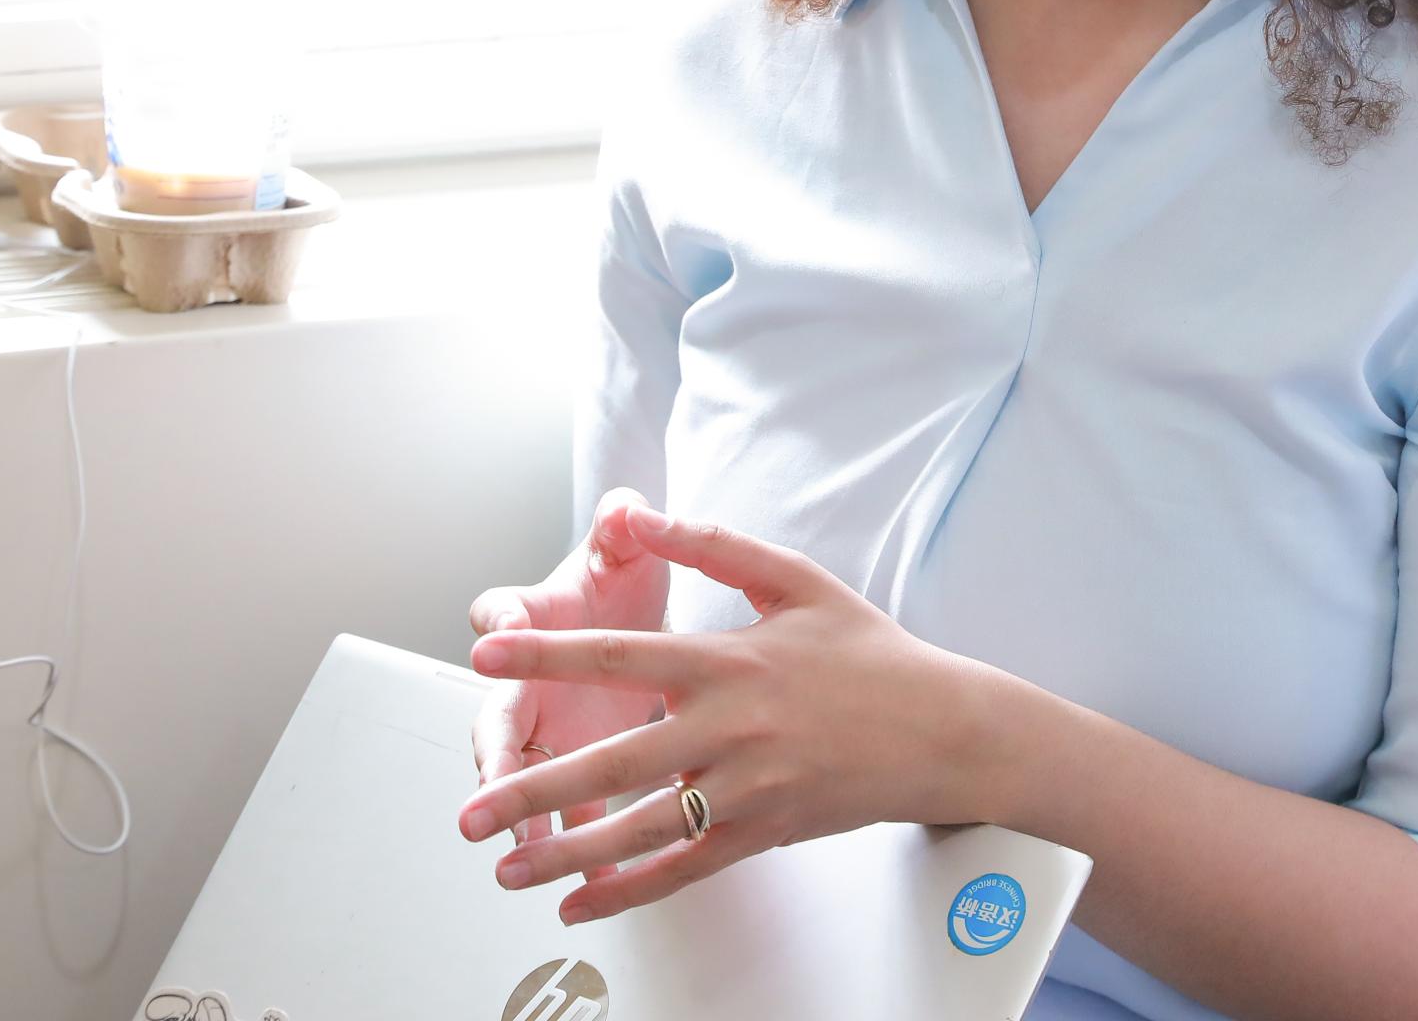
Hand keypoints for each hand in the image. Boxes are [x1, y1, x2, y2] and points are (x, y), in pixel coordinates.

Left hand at [454, 505, 1000, 922]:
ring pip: (640, 829)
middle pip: (613, 763)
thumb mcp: (794, 580)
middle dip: (533, 789)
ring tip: (505, 867)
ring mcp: (745, 788)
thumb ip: (711, 545)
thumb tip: (640, 516)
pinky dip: (627, 888)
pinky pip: (684, 867)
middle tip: (471, 809)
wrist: (945, 728)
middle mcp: (729, 729)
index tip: (485, 657)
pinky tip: (579, 900)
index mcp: (728, 660)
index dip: (546, 656)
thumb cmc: (870, 653)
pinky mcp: (762, 832)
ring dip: (564, 852)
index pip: (619, 654)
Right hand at [467, 488, 672, 857]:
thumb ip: (622, 526)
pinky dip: (577, 846)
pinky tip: (590, 883)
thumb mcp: (623, 546)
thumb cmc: (618, 577)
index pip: (500, 617)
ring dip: (524, 818)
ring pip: (526, 777)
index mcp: (533, 619)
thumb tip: (624, 508)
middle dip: (492, 762)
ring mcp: (548, 727)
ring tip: (525, 858)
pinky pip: (571, 811)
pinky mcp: (579, 762)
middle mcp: (528, 679)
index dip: (497, 627)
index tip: (491, 640)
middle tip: (485, 798)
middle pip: (497, 720)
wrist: (638, 612)